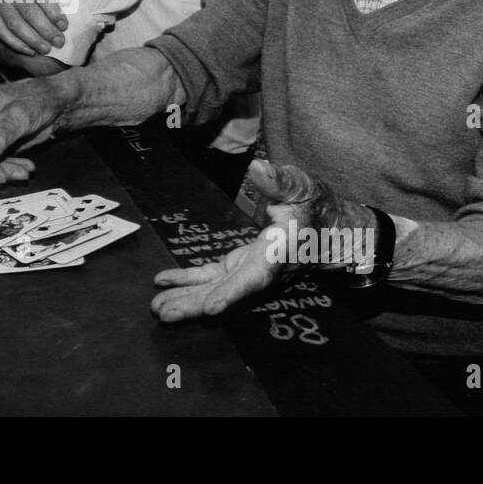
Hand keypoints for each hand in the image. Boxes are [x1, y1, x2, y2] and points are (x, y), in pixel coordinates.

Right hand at [0, 0, 68, 56]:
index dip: (53, 11)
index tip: (64, 25)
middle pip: (28, 12)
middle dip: (45, 29)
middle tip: (60, 42)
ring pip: (15, 24)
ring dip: (31, 39)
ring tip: (47, 49)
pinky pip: (2, 32)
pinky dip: (15, 43)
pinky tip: (30, 51)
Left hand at [151, 159, 351, 320]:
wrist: (325, 224)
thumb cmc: (313, 203)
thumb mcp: (301, 186)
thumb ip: (280, 182)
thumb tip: (258, 169)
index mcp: (279, 253)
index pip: (255, 278)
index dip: (233, 293)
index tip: (211, 309)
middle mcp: (263, 270)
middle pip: (227, 292)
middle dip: (197, 304)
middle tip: (165, 314)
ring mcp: (248, 270)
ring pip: (215, 289)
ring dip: (186, 298)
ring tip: (157, 307)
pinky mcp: (238, 266)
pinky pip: (211, 277)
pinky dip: (187, 280)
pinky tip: (162, 282)